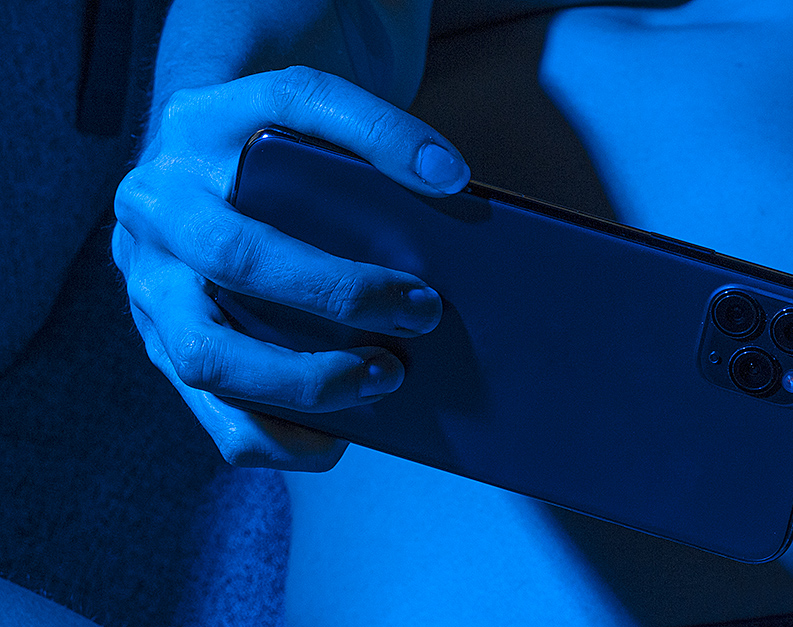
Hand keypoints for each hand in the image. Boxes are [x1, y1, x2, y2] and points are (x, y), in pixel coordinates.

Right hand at [112, 66, 469, 470]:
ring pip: (207, 358)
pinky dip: (282, 437)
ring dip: (306, 382)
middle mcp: (158, 206)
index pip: (296, 106)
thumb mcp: (307, 108)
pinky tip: (341, 434)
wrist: (189, 158)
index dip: (378, 138)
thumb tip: (449, 181)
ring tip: (385, 378)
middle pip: (237, 257)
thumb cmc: (264, 144)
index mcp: (201, 125)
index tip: (449, 181)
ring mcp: (149, 285)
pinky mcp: (162, 346)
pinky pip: (215, 415)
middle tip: (421, 311)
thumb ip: (371, 130)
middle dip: (338, 292)